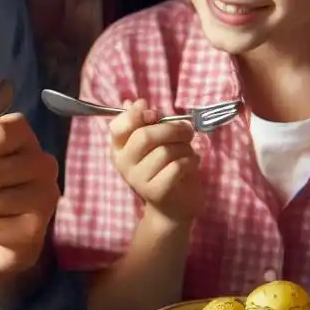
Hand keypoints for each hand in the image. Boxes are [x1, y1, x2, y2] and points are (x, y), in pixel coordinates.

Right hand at [110, 100, 202, 224]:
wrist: (172, 207)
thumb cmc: (165, 168)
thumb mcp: (155, 143)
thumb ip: (145, 122)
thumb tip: (133, 102)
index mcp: (119, 149)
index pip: (117, 127)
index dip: (135, 115)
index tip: (153, 113)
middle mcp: (123, 163)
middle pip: (145, 136)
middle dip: (172, 129)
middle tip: (187, 131)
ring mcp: (138, 179)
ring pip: (166, 151)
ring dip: (185, 147)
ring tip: (189, 152)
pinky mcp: (156, 191)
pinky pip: (178, 166)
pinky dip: (191, 160)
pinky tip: (192, 163)